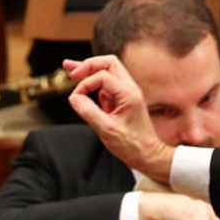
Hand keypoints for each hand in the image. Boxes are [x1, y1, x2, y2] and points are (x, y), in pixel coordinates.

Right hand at [64, 56, 172, 183]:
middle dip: (88, 65)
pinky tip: (82, 87)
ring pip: (108, 72)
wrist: (148, 155)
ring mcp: (127, 93)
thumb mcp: (107, 130)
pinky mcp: (123, 101)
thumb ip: (89, 112)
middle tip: (71, 69)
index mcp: (128, 94)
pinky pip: (107, 86)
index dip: (85, 84)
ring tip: (70, 68)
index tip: (75, 98)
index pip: (102, 76)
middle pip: (108, 63)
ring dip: (90, 70)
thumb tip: (73, 97)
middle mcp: (130, 89)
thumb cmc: (132, 145)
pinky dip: (94, 84)